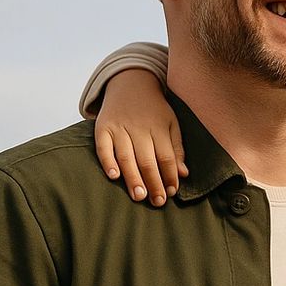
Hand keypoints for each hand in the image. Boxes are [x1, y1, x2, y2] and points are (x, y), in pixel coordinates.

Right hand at [94, 69, 187, 205]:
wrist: (130, 83)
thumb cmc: (154, 110)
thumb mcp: (171, 123)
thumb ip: (177, 148)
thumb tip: (183, 173)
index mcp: (159, 128)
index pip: (167, 157)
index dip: (170, 175)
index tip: (173, 192)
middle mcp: (139, 128)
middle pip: (147, 159)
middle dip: (154, 182)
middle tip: (157, 202)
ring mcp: (119, 127)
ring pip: (127, 156)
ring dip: (133, 178)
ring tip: (139, 196)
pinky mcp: (102, 127)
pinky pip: (103, 146)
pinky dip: (108, 161)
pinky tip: (114, 176)